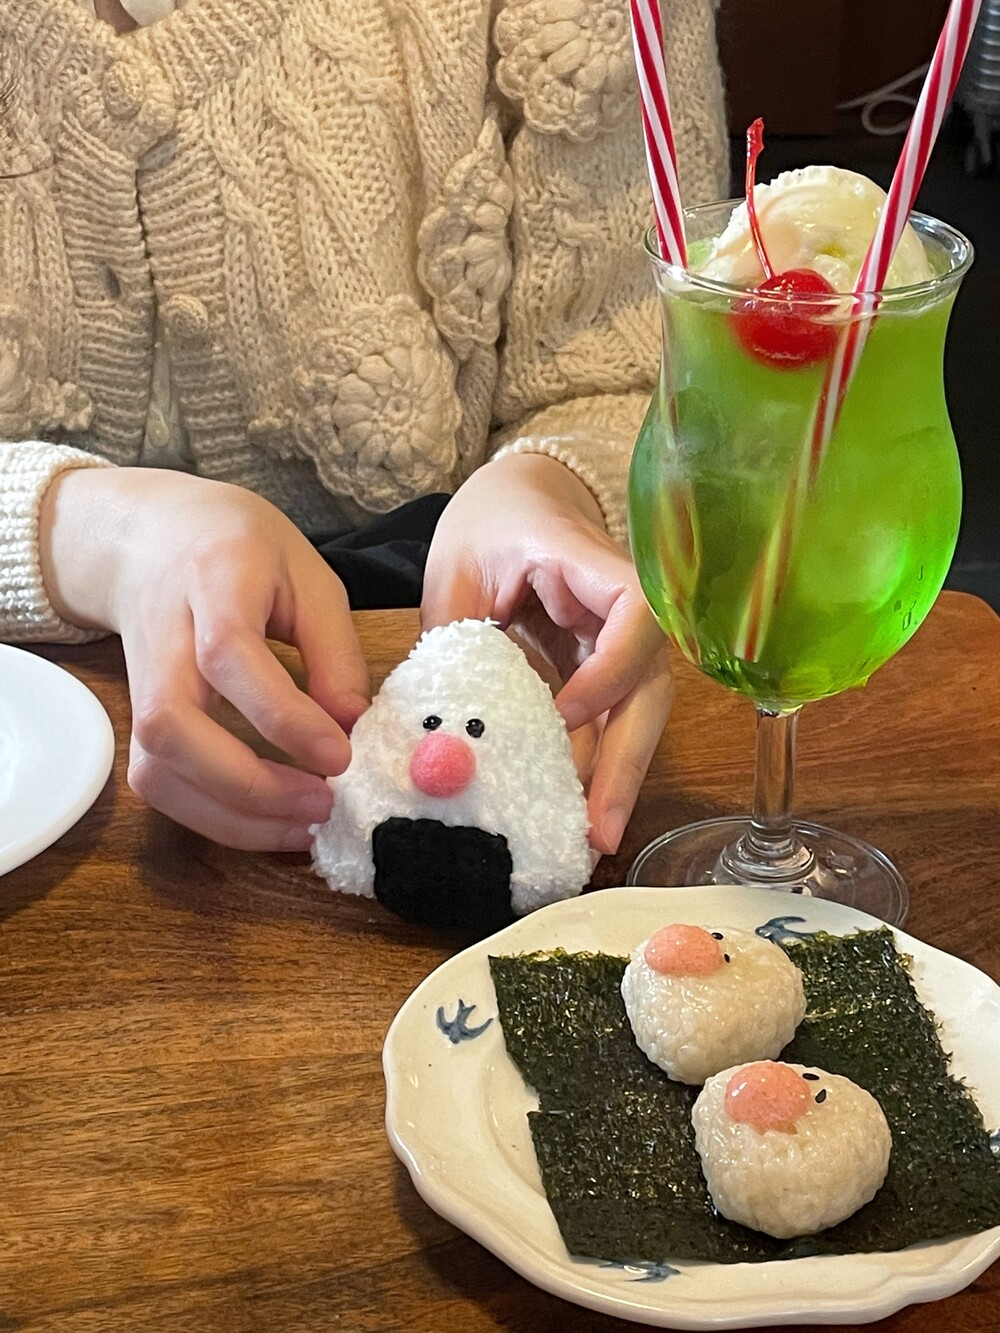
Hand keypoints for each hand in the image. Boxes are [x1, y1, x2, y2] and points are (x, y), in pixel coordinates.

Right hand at [40, 468, 369, 849]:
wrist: (148, 538)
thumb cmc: (239, 549)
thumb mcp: (307, 575)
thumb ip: (333, 648)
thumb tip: (352, 726)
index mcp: (211, 581)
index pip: (228, 655)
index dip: (282, 715)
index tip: (340, 756)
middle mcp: (162, 637)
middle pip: (171, 724)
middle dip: (247, 782)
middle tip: (323, 803)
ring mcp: (140, 684)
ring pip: (156, 766)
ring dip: (230, 814)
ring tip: (304, 826)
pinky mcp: (136, 721)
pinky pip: (160, 784)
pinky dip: (213, 817)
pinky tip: (270, 822)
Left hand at [421, 452, 672, 854]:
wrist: (521, 493)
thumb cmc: (486, 522)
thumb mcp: (454, 569)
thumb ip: (451, 639)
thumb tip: (436, 735)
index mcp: (583, 559)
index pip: (636, 612)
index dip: (611, 670)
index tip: (565, 713)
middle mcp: (618, 604)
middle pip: (649, 685)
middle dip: (625, 760)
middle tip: (599, 830)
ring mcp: (617, 637)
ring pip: (637, 711)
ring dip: (616, 775)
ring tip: (590, 840)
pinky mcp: (604, 663)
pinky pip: (609, 716)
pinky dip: (594, 763)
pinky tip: (575, 813)